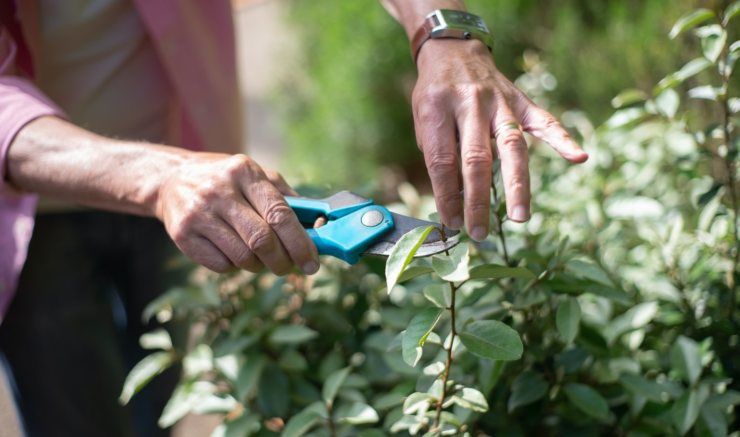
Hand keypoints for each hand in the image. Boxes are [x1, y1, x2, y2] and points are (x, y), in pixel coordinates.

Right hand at [156, 153, 318, 274]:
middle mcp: (219, 191)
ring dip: (258, 265)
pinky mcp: (182, 235)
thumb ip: (287, 198)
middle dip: (282, 261)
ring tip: (259, 258)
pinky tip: (232, 252)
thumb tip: (320, 227)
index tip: (312, 263)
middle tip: (289, 268)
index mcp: (244, 172)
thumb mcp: (256, 176)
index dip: (300, 243)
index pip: (279, 214)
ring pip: (242, 257)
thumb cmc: (227, 181)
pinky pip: (221, 266)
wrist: (171, 180)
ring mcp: (198, 214)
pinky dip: (234, 267)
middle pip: (262, 240)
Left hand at [412, 39, 587, 239]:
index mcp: (438, 107)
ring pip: (511, 146)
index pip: (442, 160)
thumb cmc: (435, 95)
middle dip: (477, 200)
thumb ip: (438, 153)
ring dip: (516, 184)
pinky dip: (562, 139)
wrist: (453, 51)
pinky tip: (578, 158)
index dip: (447, 194)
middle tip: (477, 232)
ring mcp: (500, 101)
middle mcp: (470, 103)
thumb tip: (454, 200)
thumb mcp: (423, 119)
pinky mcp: (521, 100)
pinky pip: (544, 121)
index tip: (451, 222)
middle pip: (476, 158)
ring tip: (519, 216)